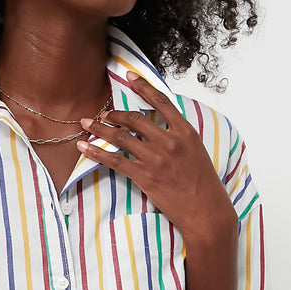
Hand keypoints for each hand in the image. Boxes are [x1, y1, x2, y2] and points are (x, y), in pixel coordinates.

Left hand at [77, 72, 235, 245]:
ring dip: (100, 128)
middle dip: (115, 114)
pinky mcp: (145, 176)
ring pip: (120, 137)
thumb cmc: (204, 184)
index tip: (129, 77)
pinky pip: (115, 160)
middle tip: (104, 114)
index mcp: (185, 132)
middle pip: (135, 118)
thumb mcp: (197, 151)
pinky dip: (96, 152)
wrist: (207, 212)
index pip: (161, 101)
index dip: (143, 87)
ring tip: (87, 124)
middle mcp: (170, 141)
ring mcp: (156, 159)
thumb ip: (178, 136)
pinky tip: (83, 148)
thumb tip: (157, 128)